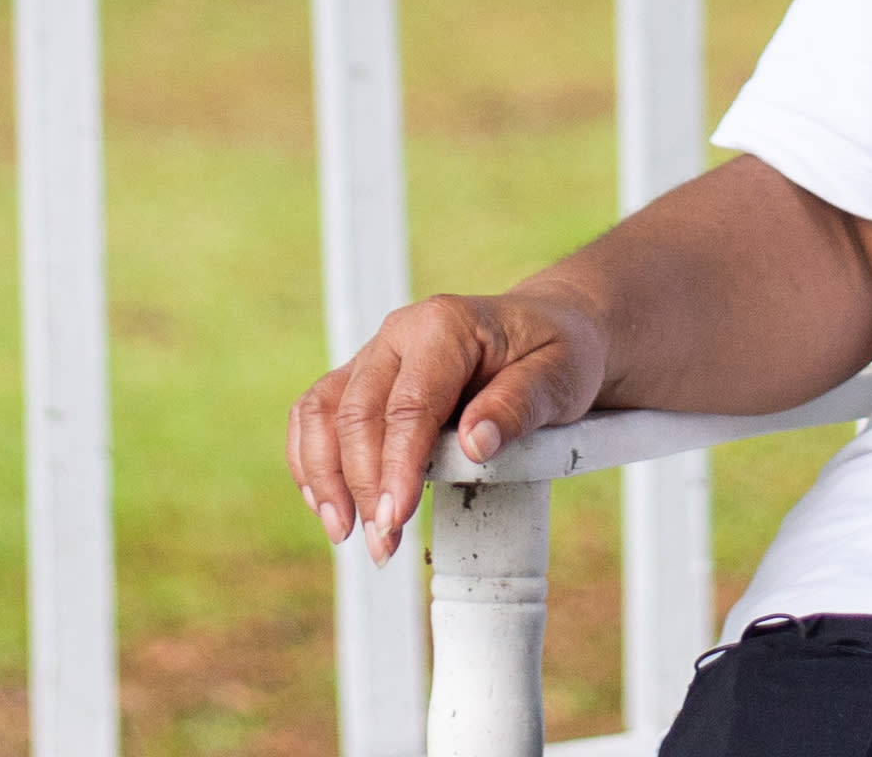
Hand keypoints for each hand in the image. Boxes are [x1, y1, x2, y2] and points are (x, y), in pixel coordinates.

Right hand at [287, 289, 602, 561]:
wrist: (545, 331)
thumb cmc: (556, 355)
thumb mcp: (559, 377)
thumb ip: (519, 406)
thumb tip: (476, 445)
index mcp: (444, 327)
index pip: (409, 405)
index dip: (396, 466)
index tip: (394, 519)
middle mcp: (398, 335)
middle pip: (358, 413)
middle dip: (362, 485)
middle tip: (382, 544)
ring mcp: (375, 356)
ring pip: (323, 412)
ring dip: (325, 476)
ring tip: (345, 533)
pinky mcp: (363, 379)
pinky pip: (318, 414)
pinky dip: (312, 460)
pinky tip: (328, 505)